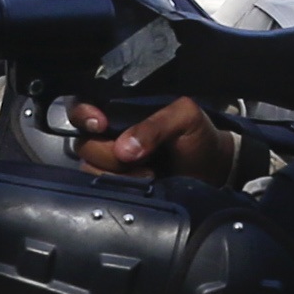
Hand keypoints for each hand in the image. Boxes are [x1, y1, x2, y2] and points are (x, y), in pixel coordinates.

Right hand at [68, 97, 234, 183]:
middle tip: (140, 157)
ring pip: (90, 167)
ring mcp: (110, 162)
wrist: (211, 169)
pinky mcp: (115, 184)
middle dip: (109, 152)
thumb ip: (155, 125)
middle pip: (84, 142)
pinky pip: (100, 187)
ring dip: (117, 173)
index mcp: (119, 110)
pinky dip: (120, 186)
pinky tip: (142, 184)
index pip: (83, 106)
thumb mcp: (184, 117)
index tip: (100, 124)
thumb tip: (124, 150)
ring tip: (148, 174)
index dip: (84, 114)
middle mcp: (109, 135)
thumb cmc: (197, 135)